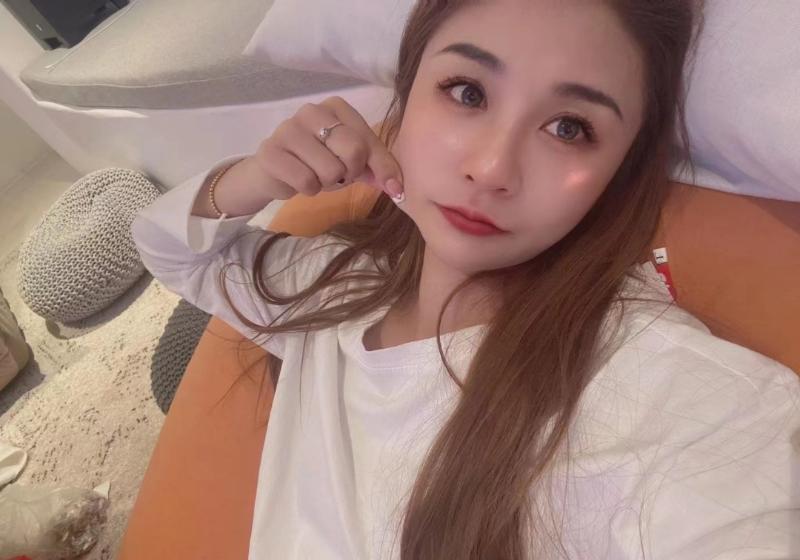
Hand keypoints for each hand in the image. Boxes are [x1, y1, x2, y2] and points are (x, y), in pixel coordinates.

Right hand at [249, 96, 404, 200]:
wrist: (276, 171)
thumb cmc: (319, 161)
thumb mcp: (353, 161)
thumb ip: (378, 166)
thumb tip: (397, 188)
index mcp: (336, 107)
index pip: (368, 140)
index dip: (380, 167)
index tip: (388, 185)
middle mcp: (311, 111)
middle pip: (353, 150)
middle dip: (350, 173)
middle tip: (337, 174)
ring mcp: (287, 129)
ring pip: (330, 170)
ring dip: (327, 183)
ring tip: (315, 174)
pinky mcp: (270, 152)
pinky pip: (306, 182)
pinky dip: (308, 189)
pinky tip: (299, 180)